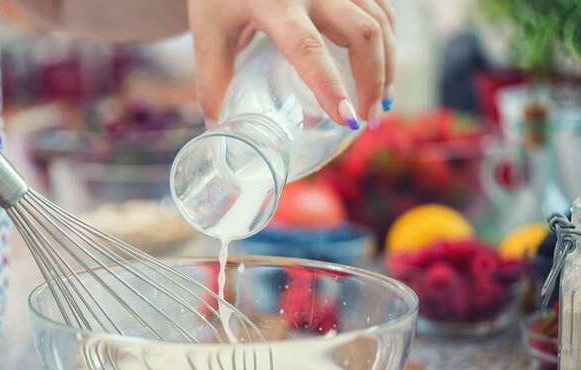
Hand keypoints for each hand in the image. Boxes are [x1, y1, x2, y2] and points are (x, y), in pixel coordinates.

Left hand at [188, 0, 394, 127]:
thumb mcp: (210, 33)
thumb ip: (213, 80)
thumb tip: (218, 129)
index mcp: (274, 3)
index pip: (308, 49)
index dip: (330, 87)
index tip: (347, 120)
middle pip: (362, 33)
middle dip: (373, 81)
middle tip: (368, 122)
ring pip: (379, 21)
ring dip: (387, 65)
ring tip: (380, 104)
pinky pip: (381, 9)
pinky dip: (387, 41)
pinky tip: (381, 68)